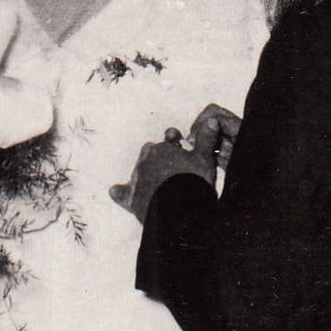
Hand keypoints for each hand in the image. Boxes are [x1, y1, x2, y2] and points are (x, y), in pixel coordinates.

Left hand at [109, 104, 240, 221]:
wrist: (179, 210)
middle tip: (174, 168)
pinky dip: (120, 192)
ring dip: (146, 174)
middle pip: (150, 154)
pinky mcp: (131, 198)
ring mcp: (137, 179)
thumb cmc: (193, 182)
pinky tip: (118, 193)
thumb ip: (206, 139)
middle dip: (160, 158)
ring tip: (160, 185)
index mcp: (162, 149)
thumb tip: (212, 120)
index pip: (167, 140)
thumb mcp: (205, 158)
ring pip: (139, 171)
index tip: (182, 148)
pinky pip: (121, 193)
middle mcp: (145, 160)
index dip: (175, 143)